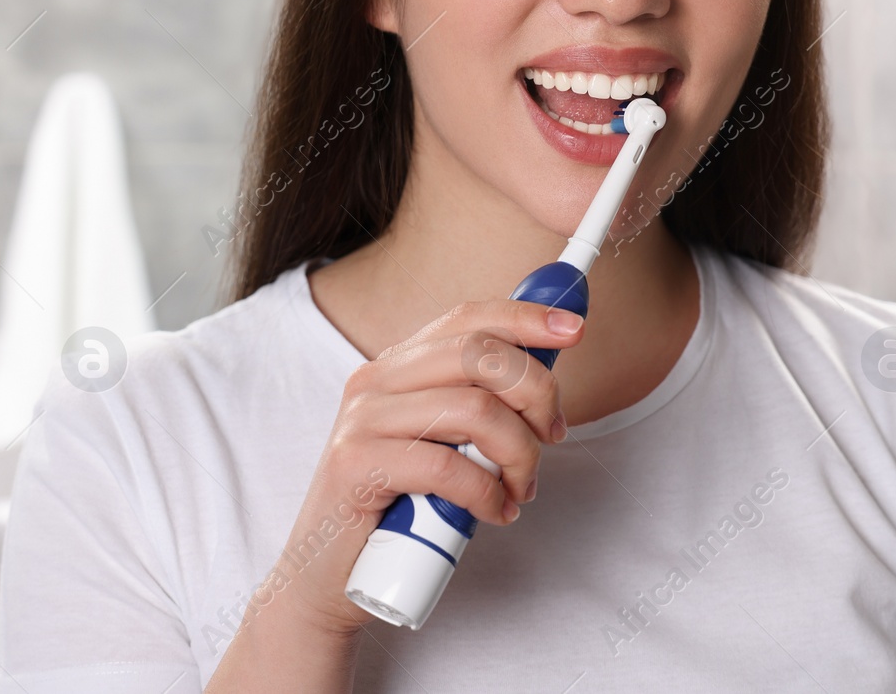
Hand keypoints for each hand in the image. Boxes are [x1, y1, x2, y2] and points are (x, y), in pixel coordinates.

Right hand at [270, 298, 581, 635]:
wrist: (323, 577)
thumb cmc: (393, 513)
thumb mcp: (437, 446)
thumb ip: (473, 409)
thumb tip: (543, 381)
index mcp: (395, 368)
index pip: (466, 318)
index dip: (524, 317)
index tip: (571, 329)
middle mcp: (374, 381)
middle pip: (479, 354)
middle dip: (537, 393)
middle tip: (552, 436)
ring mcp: (362, 421)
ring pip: (476, 410)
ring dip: (520, 454)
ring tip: (521, 490)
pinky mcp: (356, 465)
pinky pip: (448, 468)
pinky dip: (488, 494)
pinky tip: (494, 513)